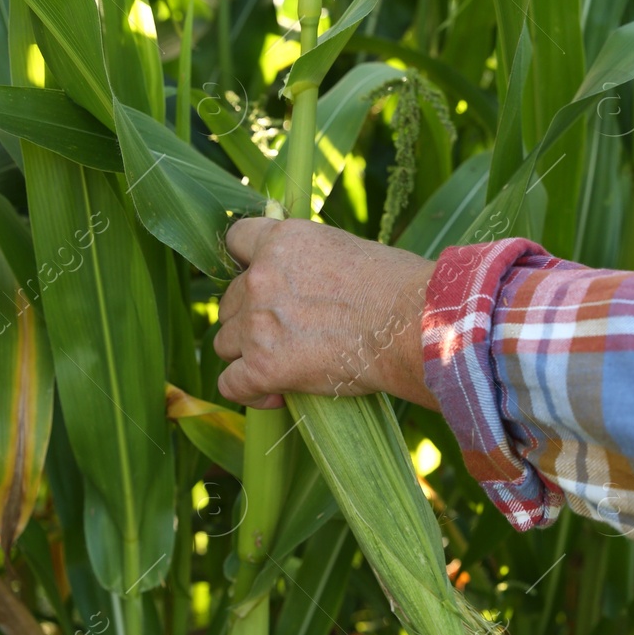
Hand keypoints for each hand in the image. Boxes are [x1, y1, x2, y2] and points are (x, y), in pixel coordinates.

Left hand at [214, 217, 437, 410]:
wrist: (409, 324)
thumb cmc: (397, 287)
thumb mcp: (347, 249)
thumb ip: (311, 261)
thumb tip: (308, 278)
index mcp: (282, 241)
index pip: (236, 240)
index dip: (246, 263)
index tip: (261, 281)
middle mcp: (260, 277)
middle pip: (229, 301)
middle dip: (250, 317)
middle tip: (284, 333)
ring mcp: (257, 323)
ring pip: (224, 343)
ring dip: (247, 354)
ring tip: (281, 365)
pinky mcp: (262, 366)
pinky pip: (231, 385)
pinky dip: (249, 392)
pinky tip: (274, 394)